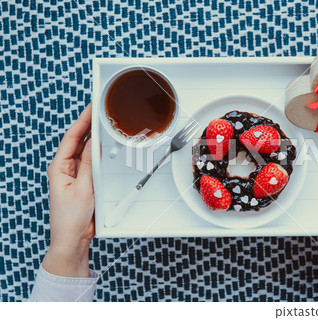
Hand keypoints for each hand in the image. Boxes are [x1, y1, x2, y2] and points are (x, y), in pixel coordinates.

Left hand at [42, 103, 93, 276]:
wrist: (73, 238)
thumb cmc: (70, 218)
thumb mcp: (83, 188)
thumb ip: (90, 164)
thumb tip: (95, 142)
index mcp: (59, 167)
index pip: (71, 137)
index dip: (82, 120)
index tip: (92, 107)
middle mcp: (65, 168)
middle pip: (78, 140)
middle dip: (89, 124)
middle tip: (101, 110)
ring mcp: (75, 174)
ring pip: (86, 150)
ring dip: (95, 138)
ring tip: (105, 124)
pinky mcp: (85, 181)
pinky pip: (92, 162)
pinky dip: (100, 153)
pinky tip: (106, 146)